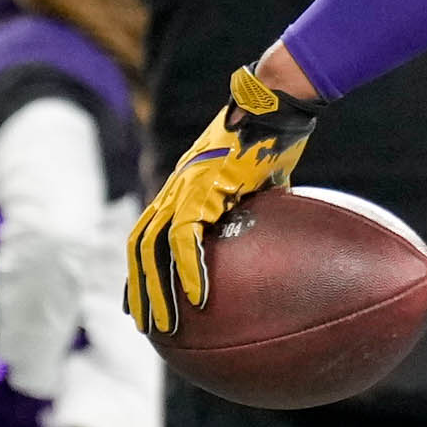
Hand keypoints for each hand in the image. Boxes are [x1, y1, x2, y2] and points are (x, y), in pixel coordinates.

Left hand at [124, 62, 323, 337]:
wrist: (276, 100)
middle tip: (143, 324)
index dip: (142, 266)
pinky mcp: (201, 187)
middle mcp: (176, 186)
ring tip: (163, 326)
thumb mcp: (268, 177)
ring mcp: (184, 185)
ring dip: (153, 288)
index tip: (141, 297)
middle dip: (138, 287)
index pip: (150, 230)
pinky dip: (189, 269)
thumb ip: (266, 205)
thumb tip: (288, 234)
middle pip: (139, 243)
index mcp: (186, 184)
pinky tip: (197, 299)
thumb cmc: (278, 132)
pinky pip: (186, 237)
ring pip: (150, 245)